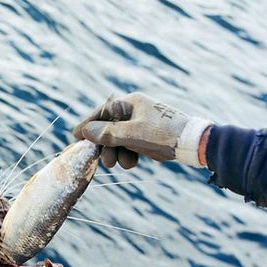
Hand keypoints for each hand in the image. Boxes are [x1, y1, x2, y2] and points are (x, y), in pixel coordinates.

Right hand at [72, 92, 212, 167]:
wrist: (192, 143)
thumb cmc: (163, 133)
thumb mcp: (132, 134)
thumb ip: (107, 133)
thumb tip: (85, 131)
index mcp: (131, 103)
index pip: (102, 112)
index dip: (88, 124)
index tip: (75, 136)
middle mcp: (134, 111)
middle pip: (108, 128)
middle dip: (104, 146)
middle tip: (102, 160)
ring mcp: (140, 125)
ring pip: (118, 140)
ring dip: (116, 153)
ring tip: (118, 164)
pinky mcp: (146, 138)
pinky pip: (129, 146)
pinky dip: (127, 155)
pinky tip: (132, 163)